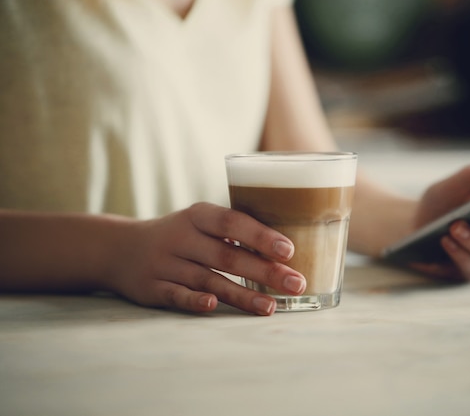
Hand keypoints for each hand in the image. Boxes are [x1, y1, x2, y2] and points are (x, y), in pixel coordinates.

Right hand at [107, 203, 306, 315]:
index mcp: (197, 216)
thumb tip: (286, 250)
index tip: (289, 250)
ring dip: (241, 294)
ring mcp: (165, 263)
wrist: (119, 249)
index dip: (260, 236)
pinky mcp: (152, 288)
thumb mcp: (199, 223)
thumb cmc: (179, 236)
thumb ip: (233, 232)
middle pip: (227, 255)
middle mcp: (181, 237)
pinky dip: (194, 300)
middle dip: (264, 271)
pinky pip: (176, 294)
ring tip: (271, 306)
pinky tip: (213, 305)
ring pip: (208, 279)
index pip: (231, 222)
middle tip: (296, 283)